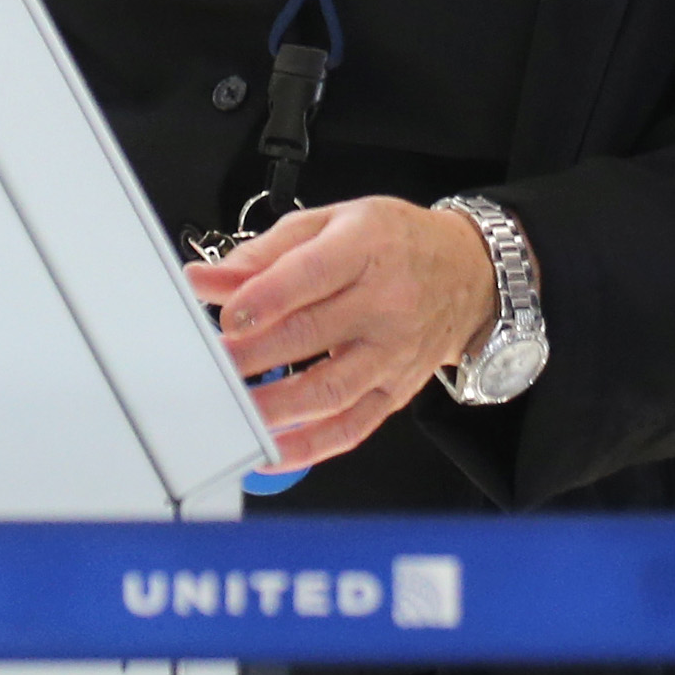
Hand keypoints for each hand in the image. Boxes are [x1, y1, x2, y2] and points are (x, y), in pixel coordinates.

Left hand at [185, 199, 498, 472]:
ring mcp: (391, 352)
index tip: (226, 316)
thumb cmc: (394, 243)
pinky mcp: (395, 392)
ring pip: (330, 389)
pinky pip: (352, 427)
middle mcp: (384, 303)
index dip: (265, 297)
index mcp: (365, 248)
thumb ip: (265, 252)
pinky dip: (308, 446)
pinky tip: (271, 451)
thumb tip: (208, 279)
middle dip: (253, 354)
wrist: (465, 272)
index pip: (312, 274)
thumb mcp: (332, 222)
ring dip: (274, 407)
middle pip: (311, 333)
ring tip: (233, 410)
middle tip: (213, 365)